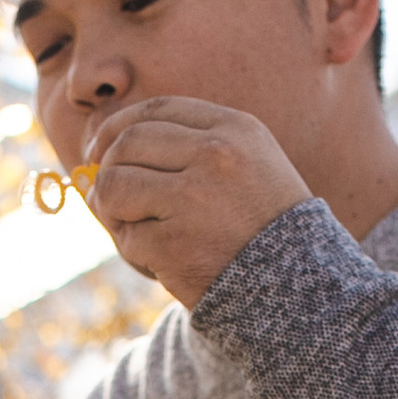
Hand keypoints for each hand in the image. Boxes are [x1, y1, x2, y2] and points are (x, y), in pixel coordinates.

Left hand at [78, 97, 309, 308]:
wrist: (296, 288)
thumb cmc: (262, 227)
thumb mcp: (246, 164)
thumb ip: (189, 147)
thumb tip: (106, 149)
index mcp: (234, 129)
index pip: (156, 110)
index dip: (118, 126)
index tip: (101, 149)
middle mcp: (216, 155)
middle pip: (127, 144)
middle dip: (107, 170)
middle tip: (109, 196)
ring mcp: (194, 200)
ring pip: (115, 186)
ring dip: (111, 209)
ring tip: (131, 226)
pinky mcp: (175, 244)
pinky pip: (127, 237)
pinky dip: (133, 251)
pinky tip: (156, 260)